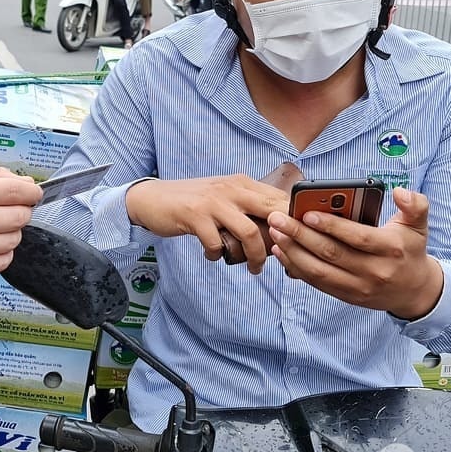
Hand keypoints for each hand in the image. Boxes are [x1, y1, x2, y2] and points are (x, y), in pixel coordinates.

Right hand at [0, 169, 41, 280]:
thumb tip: (24, 182)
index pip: (15, 190)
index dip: (32, 191)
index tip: (33, 192)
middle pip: (19, 216)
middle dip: (22, 210)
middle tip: (12, 208)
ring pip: (14, 239)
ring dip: (12, 231)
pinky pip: (4, 261)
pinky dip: (3, 251)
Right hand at [125, 176, 289, 274]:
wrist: (152, 199)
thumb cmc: (192, 201)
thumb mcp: (223, 195)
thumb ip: (246, 204)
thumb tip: (277, 226)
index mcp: (241, 182)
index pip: (279, 199)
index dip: (294, 222)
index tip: (298, 242)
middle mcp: (231, 188)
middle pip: (272, 213)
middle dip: (283, 240)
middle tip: (284, 260)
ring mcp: (213, 201)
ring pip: (249, 232)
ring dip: (255, 256)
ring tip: (254, 269)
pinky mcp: (195, 216)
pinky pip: (216, 243)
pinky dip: (217, 255)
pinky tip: (213, 255)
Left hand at [267, 187, 443, 317]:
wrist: (414, 291)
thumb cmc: (410, 250)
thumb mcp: (418, 225)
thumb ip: (415, 204)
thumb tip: (401, 191)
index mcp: (390, 249)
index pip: (357, 237)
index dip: (331, 226)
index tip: (307, 213)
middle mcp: (374, 271)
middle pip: (331, 253)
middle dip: (300, 235)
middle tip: (277, 218)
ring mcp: (358, 287)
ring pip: (319, 271)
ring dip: (292, 251)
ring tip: (275, 232)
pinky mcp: (346, 296)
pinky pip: (316, 282)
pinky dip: (296, 267)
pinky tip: (281, 251)